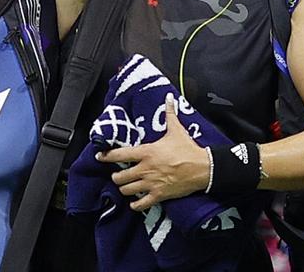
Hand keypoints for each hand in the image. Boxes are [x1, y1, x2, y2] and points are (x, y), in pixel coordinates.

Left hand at [100, 95, 208, 211]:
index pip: (120, 155)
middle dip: (116, 177)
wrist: (202, 168)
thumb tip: (168, 98)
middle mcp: (145, 169)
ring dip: (124, 189)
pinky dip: (135, 204)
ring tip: (126, 186)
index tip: (100, 157)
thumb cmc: (188, 149)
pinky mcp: (159, 195)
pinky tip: (135, 202)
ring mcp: (151, 183)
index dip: (107, 156)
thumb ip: (169, 114)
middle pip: (119, 177)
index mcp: (146, 152)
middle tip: (118, 175)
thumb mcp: (176, 130)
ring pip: (127, 190)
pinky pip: (140, 204)